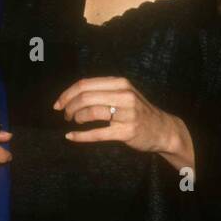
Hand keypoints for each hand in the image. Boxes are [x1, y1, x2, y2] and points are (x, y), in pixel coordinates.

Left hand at [54, 77, 194, 168]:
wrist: (162, 129)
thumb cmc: (138, 111)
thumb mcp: (124, 93)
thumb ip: (102, 90)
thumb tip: (73, 94)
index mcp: (120, 83)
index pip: (85, 84)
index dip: (67, 94)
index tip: (58, 104)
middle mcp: (124, 95)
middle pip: (85, 97)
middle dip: (69, 106)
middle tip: (65, 115)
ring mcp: (127, 114)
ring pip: (91, 112)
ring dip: (76, 118)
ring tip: (73, 122)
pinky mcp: (126, 132)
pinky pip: (97, 133)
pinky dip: (80, 136)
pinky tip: (70, 137)